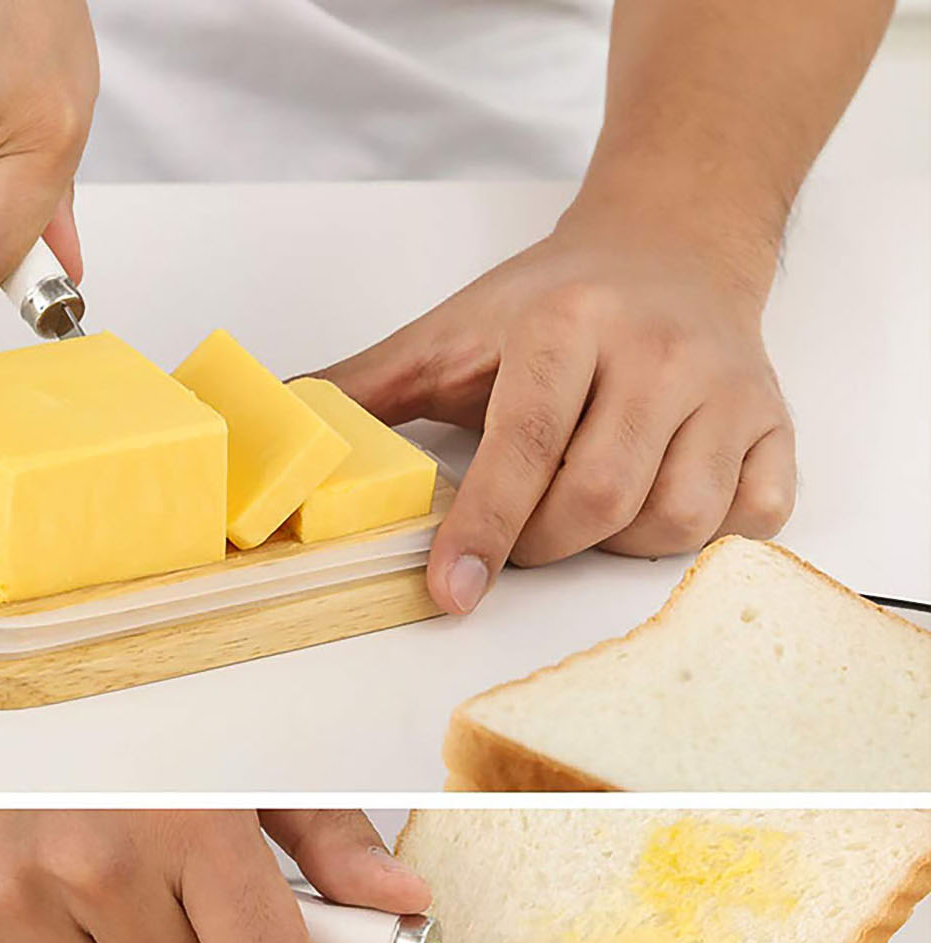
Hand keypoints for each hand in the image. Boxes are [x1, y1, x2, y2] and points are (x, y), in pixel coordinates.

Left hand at [318, 204, 794, 614]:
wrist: (670, 242)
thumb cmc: (552, 301)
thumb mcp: (448, 332)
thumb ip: (362, 388)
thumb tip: (272, 432)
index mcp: (569, 323)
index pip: (523, 445)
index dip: (483, 531)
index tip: (450, 592)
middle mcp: (660, 350)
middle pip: (598, 499)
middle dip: (540, 544)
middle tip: (518, 534)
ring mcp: (729, 388)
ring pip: (672, 520)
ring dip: (614, 544)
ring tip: (586, 502)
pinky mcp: (777, 421)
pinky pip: (749, 519)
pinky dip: (701, 536)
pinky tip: (660, 500)